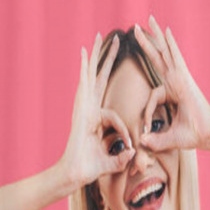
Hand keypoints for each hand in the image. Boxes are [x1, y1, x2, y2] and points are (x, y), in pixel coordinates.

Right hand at [60, 32, 136, 186]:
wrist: (75, 172)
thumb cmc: (89, 169)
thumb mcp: (113, 162)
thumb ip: (124, 157)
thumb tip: (134, 154)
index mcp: (96, 120)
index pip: (114, 114)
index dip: (124, 130)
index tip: (129, 146)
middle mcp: (89, 109)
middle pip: (100, 80)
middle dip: (108, 61)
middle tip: (116, 41)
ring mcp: (83, 106)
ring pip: (92, 77)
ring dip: (97, 57)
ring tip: (101, 36)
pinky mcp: (80, 107)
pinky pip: (84, 84)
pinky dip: (84, 68)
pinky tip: (86, 51)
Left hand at [133, 14, 209, 151]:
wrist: (209, 134)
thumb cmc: (194, 135)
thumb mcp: (170, 138)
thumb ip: (156, 140)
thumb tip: (142, 143)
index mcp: (172, 95)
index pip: (152, 96)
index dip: (147, 113)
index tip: (146, 129)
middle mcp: (176, 82)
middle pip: (159, 59)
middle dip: (148, 44)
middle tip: (137, 28)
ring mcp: (180, 78)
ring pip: (165, 53)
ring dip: (156, 37)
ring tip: (148, 21)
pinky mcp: (184, 78)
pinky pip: (175, 57)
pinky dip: (171, 44)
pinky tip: (165, 30)